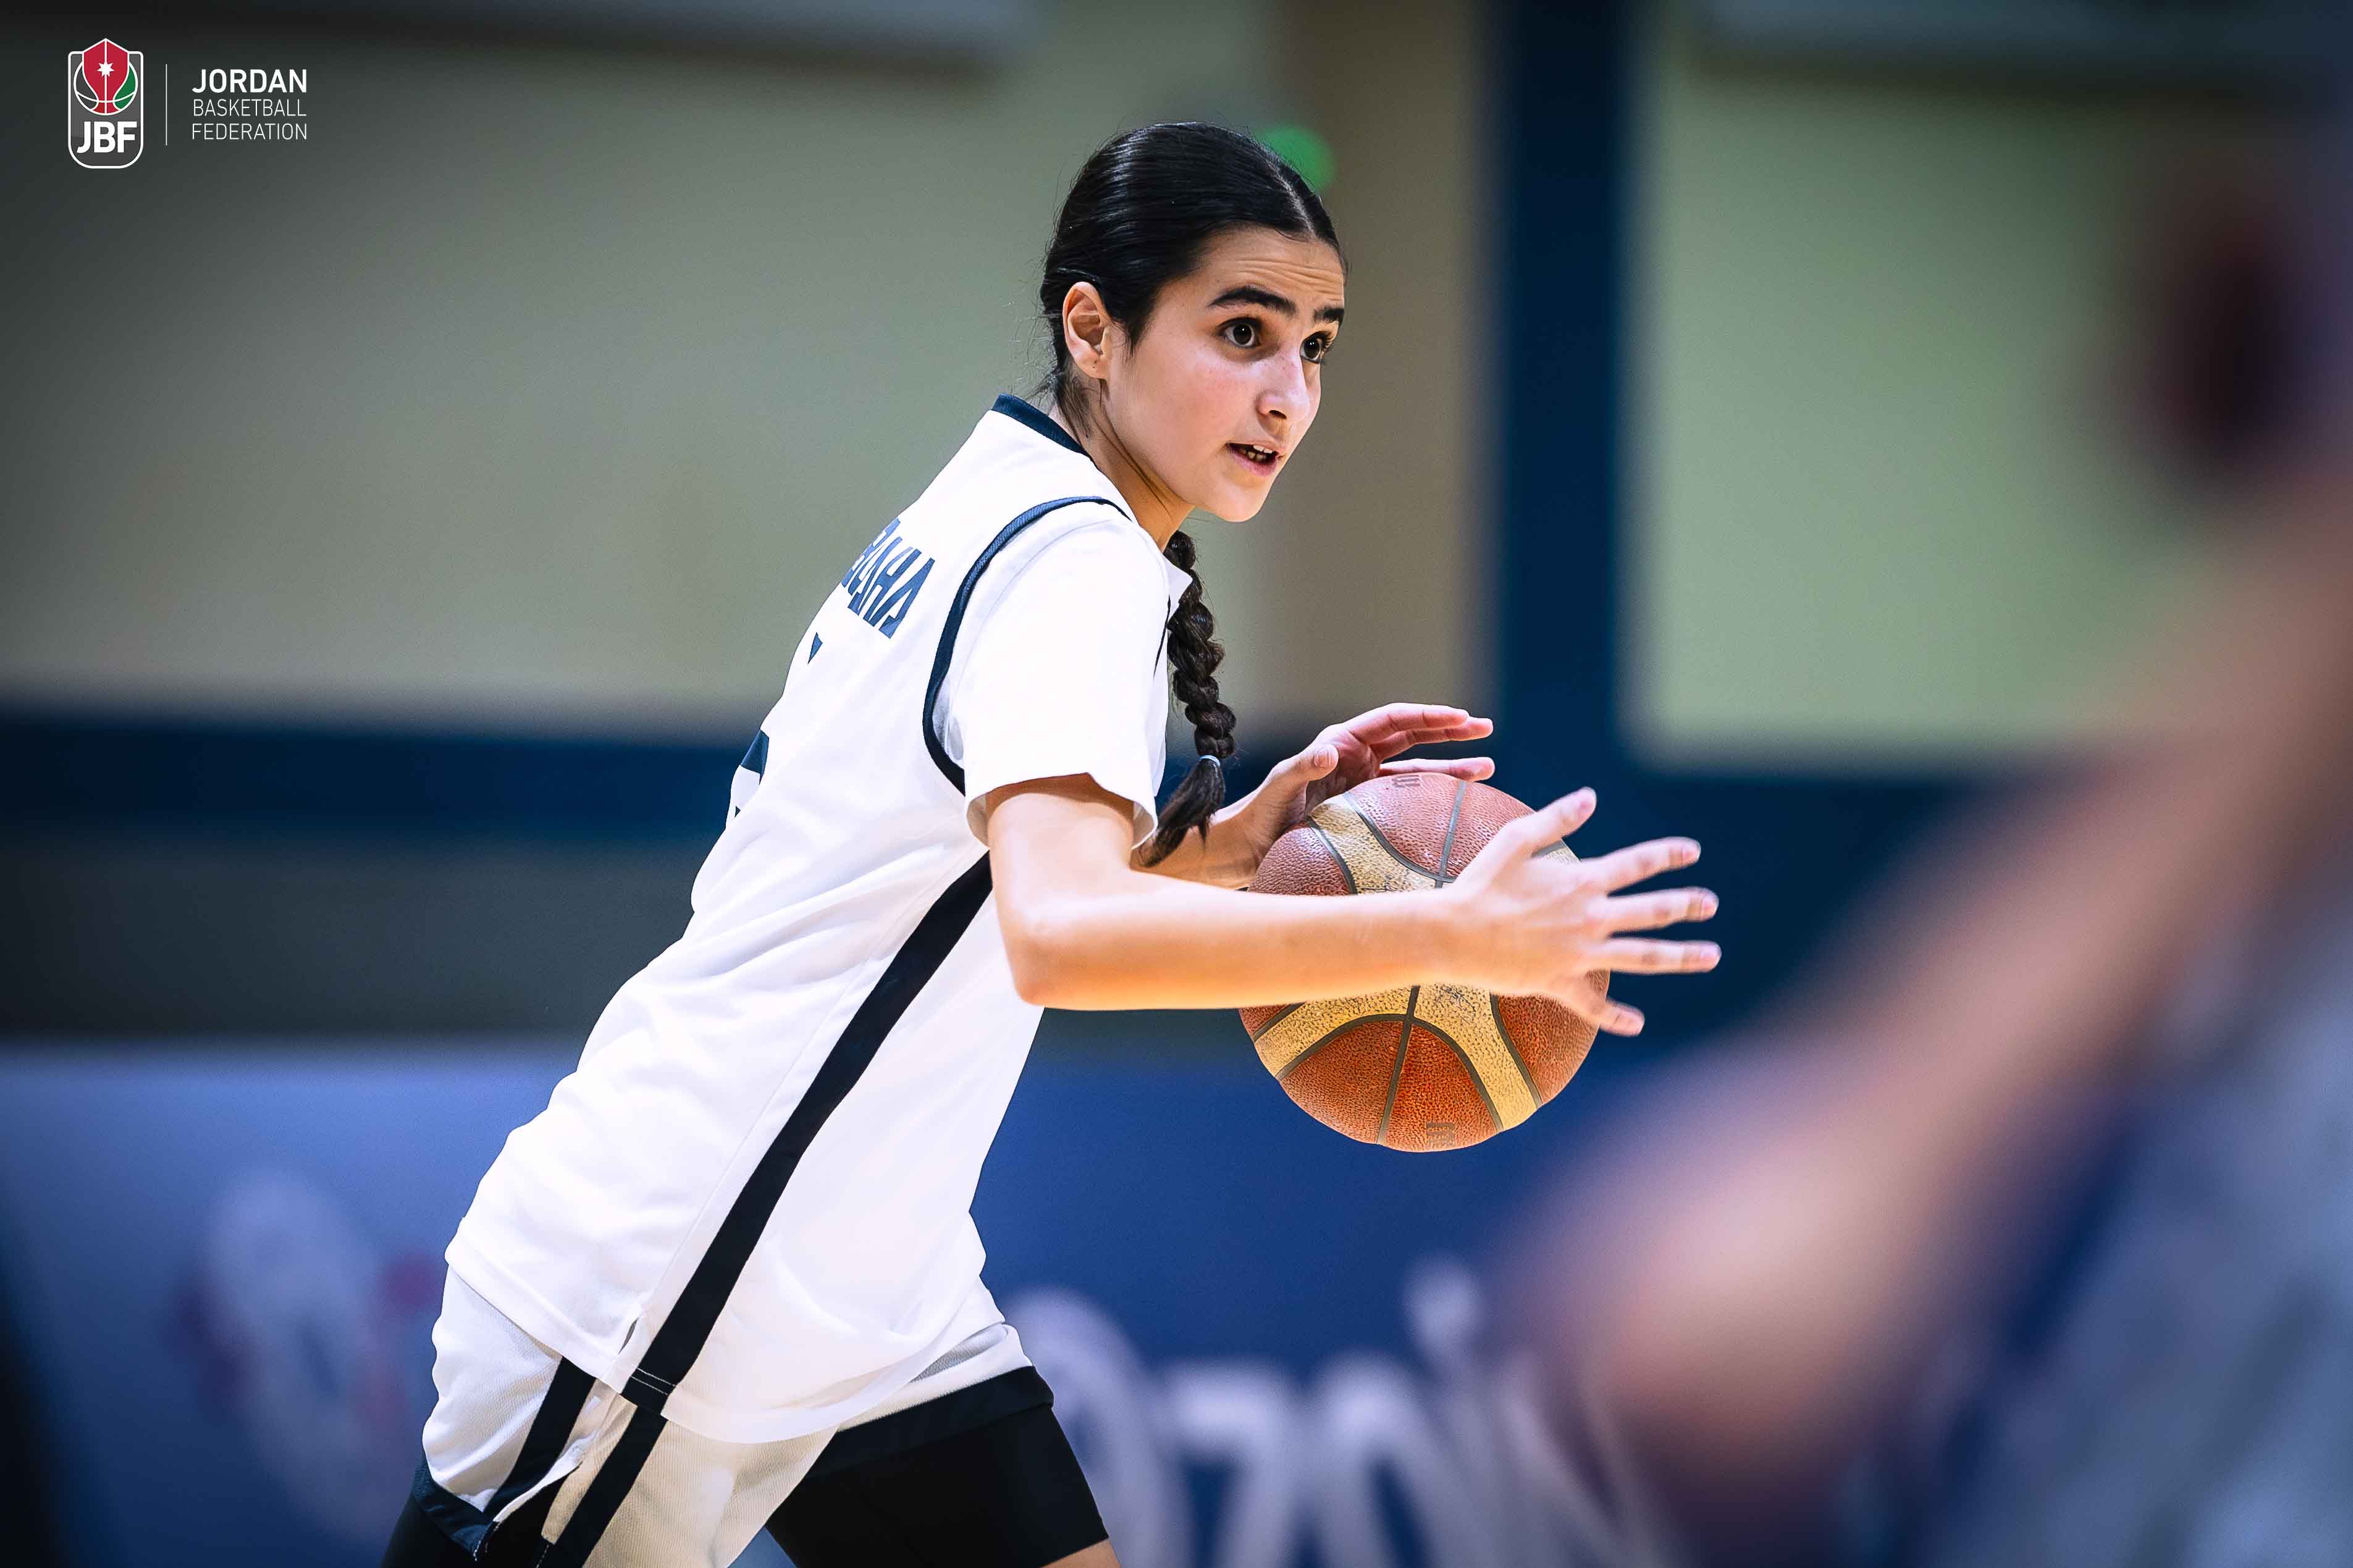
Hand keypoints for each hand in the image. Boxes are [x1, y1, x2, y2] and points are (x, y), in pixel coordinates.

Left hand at [1218, 702, 1495, 881]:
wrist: (1252, 847)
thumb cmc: (1261, 813)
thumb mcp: (1280, 787)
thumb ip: (1302, 767)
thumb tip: (1329, 751)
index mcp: (1340, 743)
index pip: (1392, 721)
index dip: (1426, 716)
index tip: (1458, 717)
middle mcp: (1357, 757)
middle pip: (1413, 736)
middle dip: (1449, 731)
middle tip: (1485, 727)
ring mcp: (1366, 783)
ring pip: (1418, 768)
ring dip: (1451, 766)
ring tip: (1487, 766)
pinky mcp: (1370, 809)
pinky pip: (1409, 798)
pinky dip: (1435, 796)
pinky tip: (1460, 800)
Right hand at [1444, 787, 1720, 1033]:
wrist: (1452, 934)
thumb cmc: (1481, 883)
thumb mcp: (1516, 839)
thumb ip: (1556, 819)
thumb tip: (1590, 796)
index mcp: (1581, 880)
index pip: (1637, 864)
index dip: (1668, 855)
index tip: (1693, 852)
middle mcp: (1590, 917)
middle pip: (1653, 911)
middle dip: (1687, 905)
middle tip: (1710, 904)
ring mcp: (1579, 954)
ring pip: (1643, 958)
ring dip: (1681, 956)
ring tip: (1711, 955)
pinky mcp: (1561, 983)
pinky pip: (1595, 1005)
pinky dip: (1617, 1017)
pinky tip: (1637, 1023)